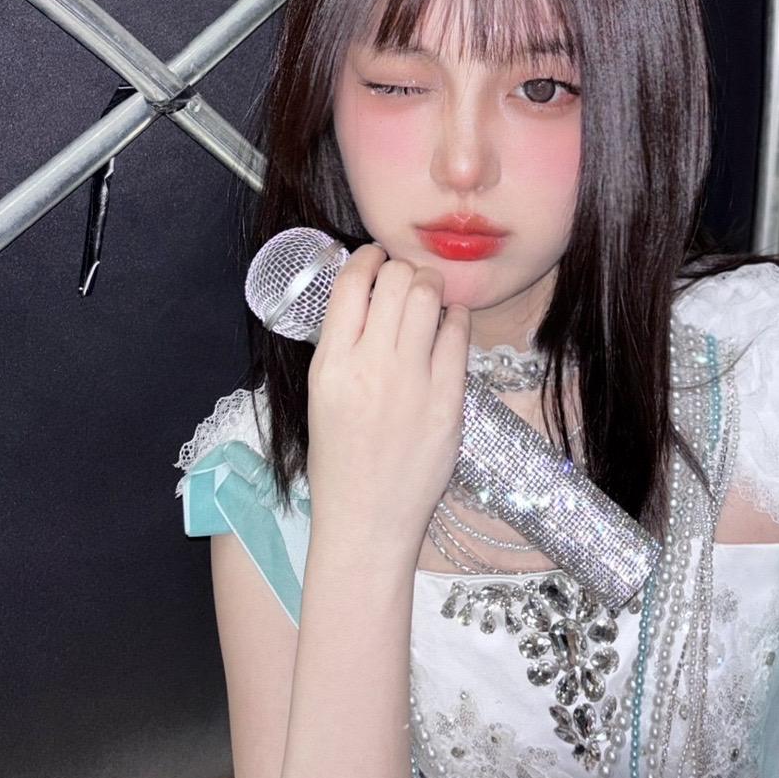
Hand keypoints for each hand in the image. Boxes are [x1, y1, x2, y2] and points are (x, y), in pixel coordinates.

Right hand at [305, 244, 470, 557]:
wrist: (367, 519)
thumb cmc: (339, 459)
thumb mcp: (320, 395)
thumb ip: (341, 346)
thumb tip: (364, 297)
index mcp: (331, 364)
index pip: (350, 284)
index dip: (366, 259)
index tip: (374, 258)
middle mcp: (370, 365)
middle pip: (394, 280)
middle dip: (401, 269)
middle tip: (405, 278)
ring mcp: (412, 381)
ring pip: (428, 296)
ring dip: (430, 284)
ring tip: (428, 293)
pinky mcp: (448, 400)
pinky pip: (458, 334)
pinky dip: (455, 317)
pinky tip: (449, 323)